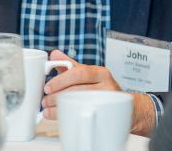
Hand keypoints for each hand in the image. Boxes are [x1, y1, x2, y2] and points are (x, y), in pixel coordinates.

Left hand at [40, 50, 155, 135]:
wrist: (127, 106)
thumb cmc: (103, 88)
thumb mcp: (88, 74)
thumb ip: (70, 65)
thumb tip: (54, 54)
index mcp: (100, 72)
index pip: (80, 72)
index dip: (61, 80)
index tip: (47, 87)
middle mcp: (106, 85)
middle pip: (79, 89)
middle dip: (57, 96)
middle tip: (45, 100)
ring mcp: (107, 101)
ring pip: (81, 104)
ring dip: (60, 108)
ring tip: (47, 110)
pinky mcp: (107, 115)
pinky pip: (85, 115)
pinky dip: (68, 117)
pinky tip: (60, 117)